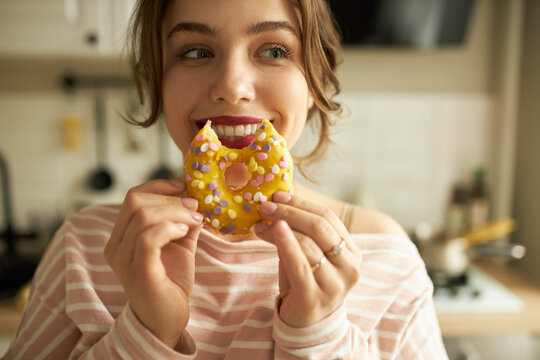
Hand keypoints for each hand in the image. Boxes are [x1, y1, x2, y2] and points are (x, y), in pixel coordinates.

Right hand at [104, 179, 202, 347]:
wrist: (167, 318)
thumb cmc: (171, 281)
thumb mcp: (180, 244)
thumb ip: (183, 221)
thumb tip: (194, 198)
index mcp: (121, 236)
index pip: (132, 197)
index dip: (158, 185)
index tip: (183, 186)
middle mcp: (116, 246)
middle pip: (135, 201)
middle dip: (170, 199)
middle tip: (193, 207)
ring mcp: (124, 259)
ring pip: (142, 216)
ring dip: (175, 212)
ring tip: (193, 221)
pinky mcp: (138, 271)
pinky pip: (147, 238)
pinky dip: (169, 228)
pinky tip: (184, 232)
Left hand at [254, 191, 362, 326]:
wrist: (305, 322)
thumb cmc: (305, 281)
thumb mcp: (306, 253)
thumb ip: (299, 230)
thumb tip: (276, 200)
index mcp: (352, 252)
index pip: (328, 218)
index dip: (302, 204)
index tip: (277, 195)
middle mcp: (350, 267)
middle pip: (320, 227)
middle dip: (290, 212)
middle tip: (265, 205)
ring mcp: (335, 284)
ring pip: (308, 244)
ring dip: (280, 228)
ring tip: (260, 223)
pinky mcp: (315, 297)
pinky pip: (299, 265)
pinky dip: (286, 245)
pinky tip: (272, 231)